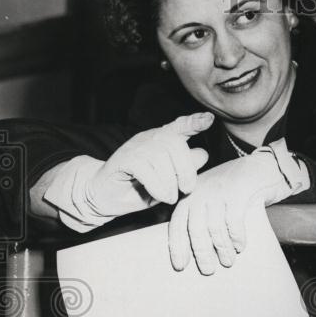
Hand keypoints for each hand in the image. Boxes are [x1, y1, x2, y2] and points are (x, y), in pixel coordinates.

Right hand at [88, 113, 213, 214]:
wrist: (106, 197)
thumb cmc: (141, 188)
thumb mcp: (169, 180)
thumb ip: (185, 167)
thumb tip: (203, 154)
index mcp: (163, 140)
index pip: (180, 126)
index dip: (194, 122)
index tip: (209, 119)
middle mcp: (150, 138)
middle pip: (175, 143)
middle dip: (186, 169)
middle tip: (187, 189)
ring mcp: (135, 146)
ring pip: (161, 157)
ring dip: (170, 181)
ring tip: (170, 197)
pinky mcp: (123, 158)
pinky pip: (145, 169)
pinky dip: (157, 185)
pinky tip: (161, 195)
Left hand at [168, 141, 306, 274]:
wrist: (263, 167)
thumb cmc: (237, 188)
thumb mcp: (213, 197)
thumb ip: (202, 215)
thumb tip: (199, 251)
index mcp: (191, 195)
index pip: (177, 224)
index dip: (177, 246)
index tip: (180, 266)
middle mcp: (201, 191)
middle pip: (195, 228)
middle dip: (201, 253)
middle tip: (208, 270)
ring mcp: (219, 190)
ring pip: (215, 227)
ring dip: (221, 249)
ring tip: (227, 262)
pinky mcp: (238, 191)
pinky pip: (233, 221)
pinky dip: (236, 238)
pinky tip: (240, 246)